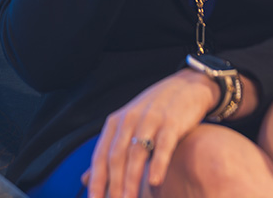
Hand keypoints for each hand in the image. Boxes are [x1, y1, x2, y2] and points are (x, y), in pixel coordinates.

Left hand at [83, 70, 218, 197]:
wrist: (187, 86)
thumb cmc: (155, 111)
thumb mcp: (128, 126)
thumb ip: (109, 151)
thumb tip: (85, 178)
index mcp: (116, 122)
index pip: (100, 155)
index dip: (96, 181)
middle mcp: (130, 119)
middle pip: (116, 156)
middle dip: (113, 185)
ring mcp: (151, 119)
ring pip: (137, 153)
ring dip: (131, 180)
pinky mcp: (172, 121)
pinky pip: (163, 145)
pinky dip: (157, 164)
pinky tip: (154, 181)